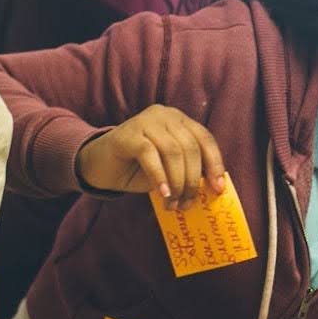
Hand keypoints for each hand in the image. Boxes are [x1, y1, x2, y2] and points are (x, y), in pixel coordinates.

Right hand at [75, 105, 225, 209]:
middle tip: (187, 203)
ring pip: (173, 151)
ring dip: (177, 182)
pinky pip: (150, 155)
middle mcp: (165, 115)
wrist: (100, 166)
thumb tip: (212, 188)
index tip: (217, 189)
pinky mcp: (128, 133)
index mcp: (180, 120)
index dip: (214, 164)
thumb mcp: (169, 169)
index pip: (205, 139)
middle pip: (190, 147)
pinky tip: (162, 193)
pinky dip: (159, 176)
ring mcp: (146, 121)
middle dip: (192, 180)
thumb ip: (188, 171)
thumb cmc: (138, 168)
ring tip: (173, 203)